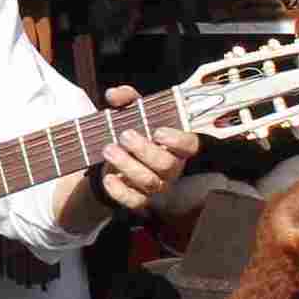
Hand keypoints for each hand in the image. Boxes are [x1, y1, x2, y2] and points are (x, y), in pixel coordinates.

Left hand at [89, 87, 199, 216]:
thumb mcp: (133, 111)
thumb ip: (126, 98)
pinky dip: (120, 191)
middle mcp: (171, 168)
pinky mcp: (141, 200)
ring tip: (108, 149)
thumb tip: (113, 95)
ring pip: (150, 183)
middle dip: (145, 150)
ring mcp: (158, 186)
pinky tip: (108, 177)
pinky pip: (135, 202)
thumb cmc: (134, 131)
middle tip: (124, 135)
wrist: (118, 157)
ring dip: (128, 166)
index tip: (158, 131)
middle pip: (167, 166)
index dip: (178, 141)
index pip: (191, 146)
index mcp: (177, 146)